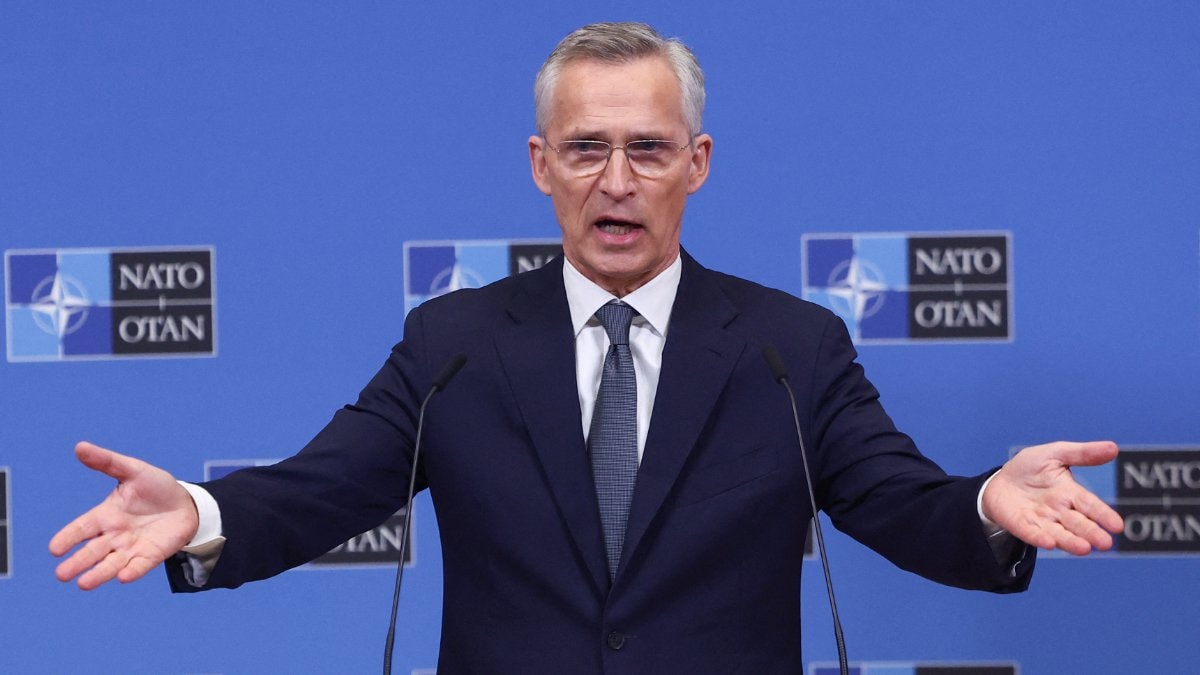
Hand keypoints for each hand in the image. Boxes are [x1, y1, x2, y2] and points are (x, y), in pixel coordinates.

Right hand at [50, 442, 199, 589]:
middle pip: (92, 551)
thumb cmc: (156, 487)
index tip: (54, 548)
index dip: (68, 537)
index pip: (82, 528)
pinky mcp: (151, 555)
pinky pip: (139, 566)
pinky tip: (122, 577)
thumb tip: (80, 446)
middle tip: (61, 575)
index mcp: (106, 515)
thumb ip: (107, 462)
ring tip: (83, 584)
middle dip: (78, 563)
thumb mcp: (133, 470)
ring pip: (111, 564)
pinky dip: (131, 572)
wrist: (187, 502)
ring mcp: (132, 547)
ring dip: (98, 574)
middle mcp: (115, 535)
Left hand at [981, 440, 1122, 554]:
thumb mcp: (1055, 453)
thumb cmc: (1031, 467)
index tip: (1117, 526)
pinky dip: (1040, 538)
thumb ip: (1082, 453)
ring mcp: (1041, 520)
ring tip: (1084, 549)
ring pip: (1059, 533)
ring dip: (1070, 542)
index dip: (1103, 514)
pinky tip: (1049, 543)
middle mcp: (1059, 511)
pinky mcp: (1021, 526)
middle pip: (1078, 523)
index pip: (1090, 504)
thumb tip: (1113, 447)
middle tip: (1105, 544)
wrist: (1000, 479)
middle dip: (1091, 533)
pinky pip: (1031, 533)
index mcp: (1070, 493)